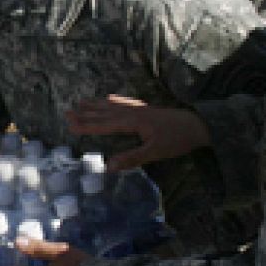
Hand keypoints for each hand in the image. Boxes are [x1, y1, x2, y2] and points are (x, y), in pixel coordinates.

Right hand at [66, 94, 211, 170]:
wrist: (198, 125)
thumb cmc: (176, 140)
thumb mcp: (155, 153)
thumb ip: (131, 159)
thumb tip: (108, 167)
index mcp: (133, 122)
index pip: (104, 124)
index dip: (87, 125)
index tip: (70, 125)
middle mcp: (133, 112)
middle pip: (105, 112)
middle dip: (86, 113)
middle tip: (67, 111)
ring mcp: (140, 109)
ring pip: (113, 106)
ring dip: (96, 105)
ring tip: (80, 102)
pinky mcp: (146, 109)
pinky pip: (124, 102)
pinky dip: (112, 100)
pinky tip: (109, 99)